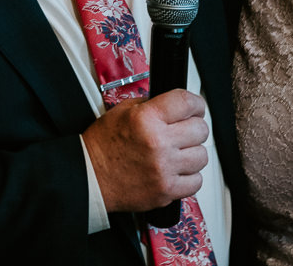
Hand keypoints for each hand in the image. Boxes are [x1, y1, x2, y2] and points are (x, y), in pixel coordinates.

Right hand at [80, 89, 208, 212]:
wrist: (90, 176)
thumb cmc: (103, 145)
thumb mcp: (121, 112)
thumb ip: (150, 105)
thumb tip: (175, 105)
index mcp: (146, 119)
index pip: (187, 102)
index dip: (195, 103)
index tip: (195, 107)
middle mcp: (158, 142)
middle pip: (200, 129)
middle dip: (192, 128)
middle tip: (182, 131)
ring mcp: (164, 168)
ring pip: (202, 156)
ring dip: (191, 153)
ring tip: (176, 153)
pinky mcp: (167, 190)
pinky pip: (196, 181)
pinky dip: (189, 176)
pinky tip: (175, 170)